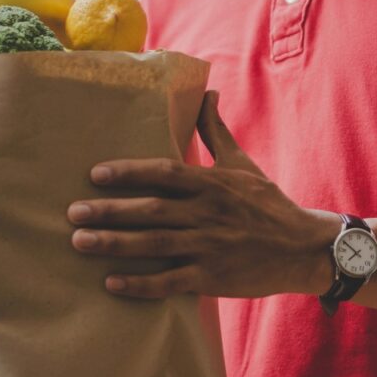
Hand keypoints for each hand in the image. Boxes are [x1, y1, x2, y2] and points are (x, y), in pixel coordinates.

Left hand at [67, 91, 340, 298]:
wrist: (303, 248)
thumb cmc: (268, 204)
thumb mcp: (242, 163)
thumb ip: (215, 130)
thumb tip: (206, 91)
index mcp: (211, 183)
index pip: (164, 172)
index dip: (129, 172)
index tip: (96, 174)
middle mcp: (207, 213)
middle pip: (151, 210)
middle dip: (109, 211)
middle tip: (72, 213)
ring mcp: (209, 247)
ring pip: (154, 245)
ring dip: (115, 244)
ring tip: (80, 243)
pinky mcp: (212, 278)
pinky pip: (170, 282)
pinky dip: (140, 284)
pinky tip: (111, 283)